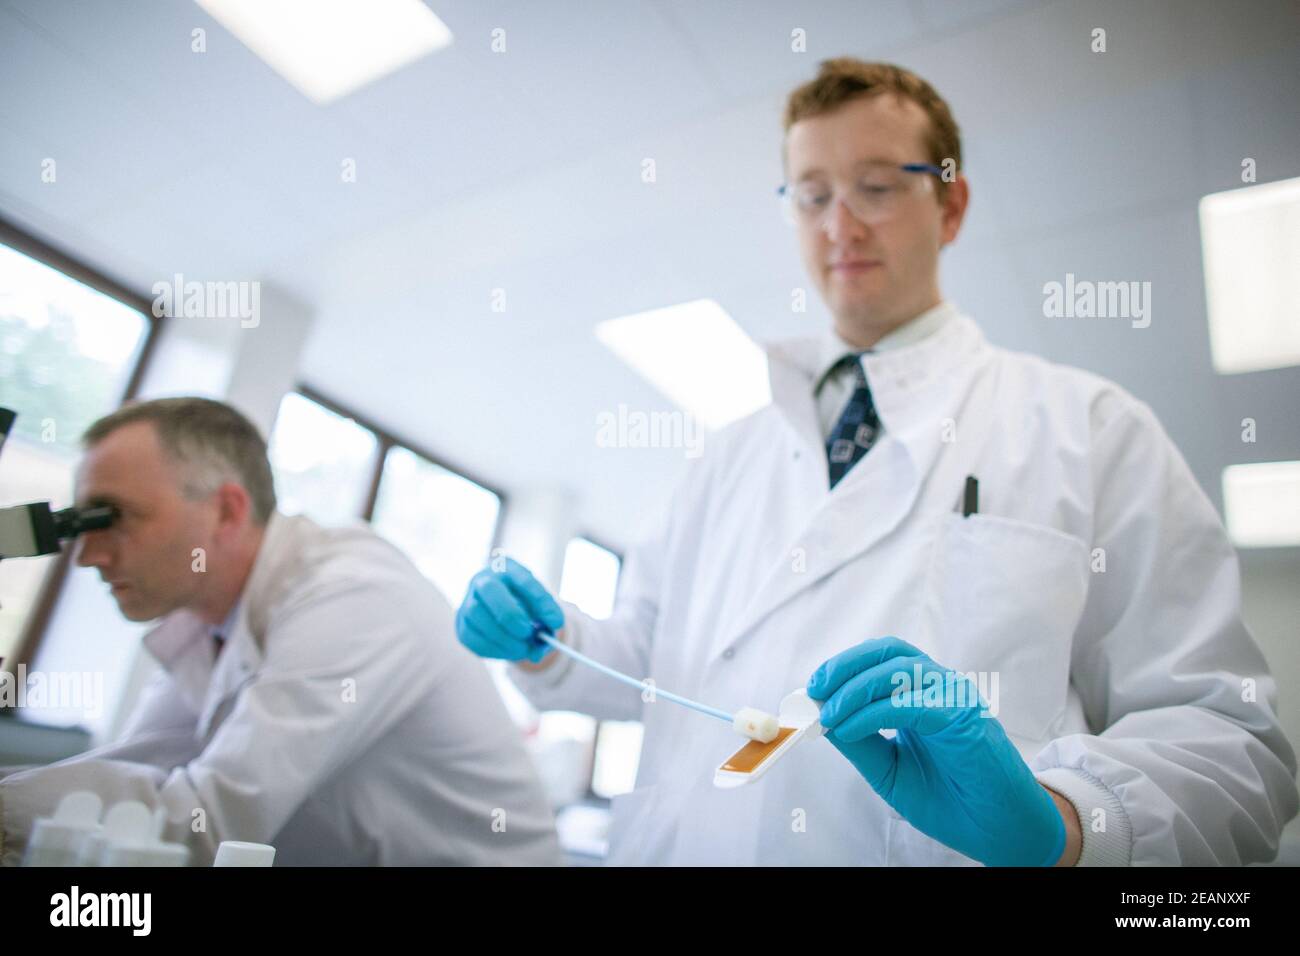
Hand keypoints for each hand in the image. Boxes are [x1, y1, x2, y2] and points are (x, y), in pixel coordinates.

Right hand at [456, 557, 564, 663]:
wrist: (500, 609)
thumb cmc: (524, 605)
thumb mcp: (539, 608)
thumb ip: (544, 623)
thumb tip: (540, 648)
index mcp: (508, 568)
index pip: (524, 580)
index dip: (540, 601)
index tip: (556, 622)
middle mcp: (483, 579)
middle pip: (489, 589)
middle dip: (509, 614)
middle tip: (528, 634)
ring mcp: (467, 599)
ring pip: (475, 614)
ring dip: (502, 637)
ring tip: (522, 648)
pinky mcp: (460, 622)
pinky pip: (470, 636)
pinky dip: (491, 648)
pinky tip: (508, 651)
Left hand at [807, 636, 1065, 866]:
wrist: (998, 831)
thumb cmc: (951, 800)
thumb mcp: (890, 770)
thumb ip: (860, 742)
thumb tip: (823, 718)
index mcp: (923, 696)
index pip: (881, 661)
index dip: (843, 667)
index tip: (811, 689)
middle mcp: (941, 688)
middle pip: (889, 652)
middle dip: (845, 666)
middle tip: (815, 690)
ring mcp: (955, 699)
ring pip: (900, 670)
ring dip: (856, 688)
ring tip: (829, 715)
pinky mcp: (965, 718)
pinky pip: (912, 704)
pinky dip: (873, 713)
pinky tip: (850, 728)